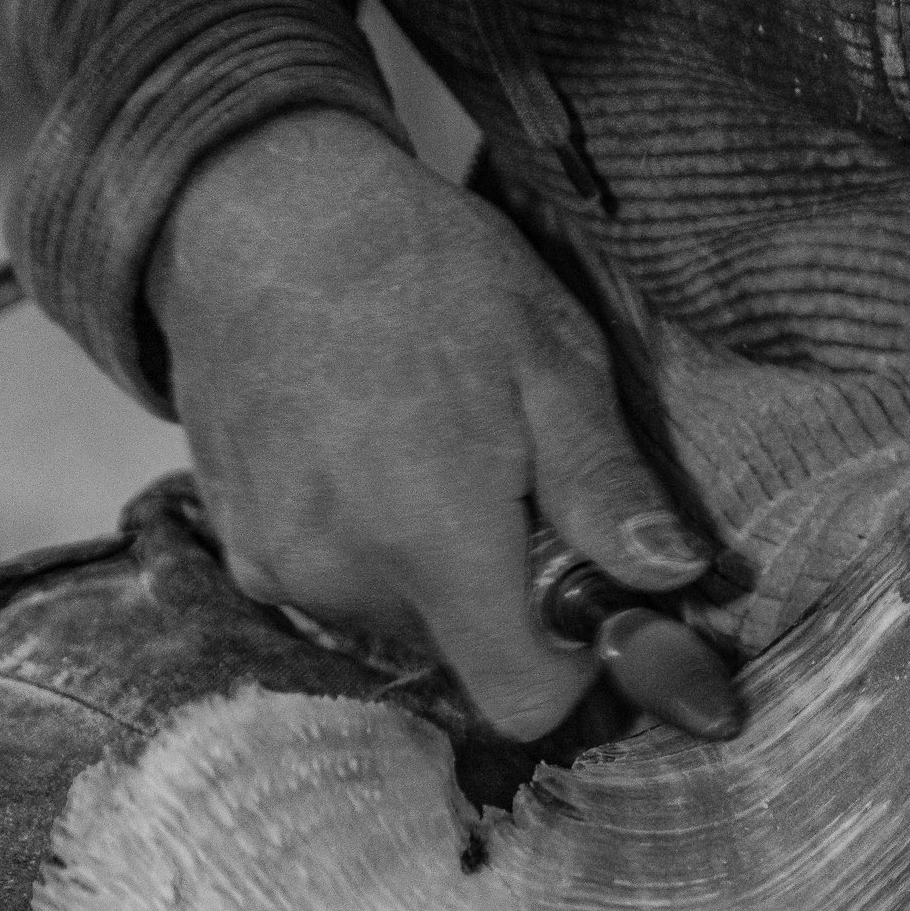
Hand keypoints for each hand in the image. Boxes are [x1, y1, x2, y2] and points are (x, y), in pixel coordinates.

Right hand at [146, 109, 709, 739]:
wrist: (259, 209)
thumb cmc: (424, 272)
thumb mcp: (552, 361)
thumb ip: (607, 488)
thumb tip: (672, 578)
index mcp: (434, 540)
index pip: (520, 701)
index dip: (572, 670)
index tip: (585, 600)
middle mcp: (343, 574)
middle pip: (464, 659)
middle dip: (505, 601)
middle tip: (511, 489)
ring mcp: (276, 565)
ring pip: (401, 625)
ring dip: (437, 575)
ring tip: (436, 459)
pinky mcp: (237, 544)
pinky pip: (334, 589)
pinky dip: (370, 552)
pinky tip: (371, 462)